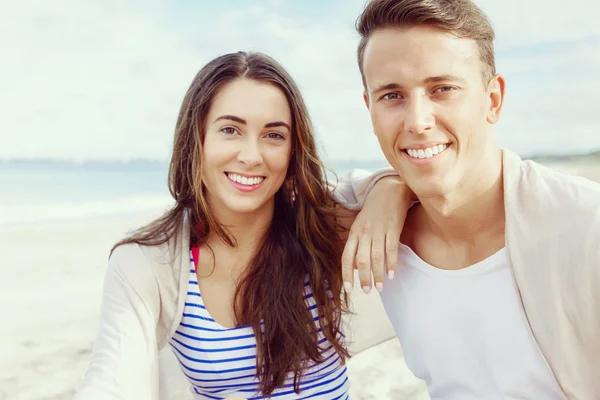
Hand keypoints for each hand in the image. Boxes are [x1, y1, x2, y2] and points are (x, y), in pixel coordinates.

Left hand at [341, 176, 413, 292]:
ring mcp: (379, 230)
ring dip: (377, 275)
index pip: (347, 256)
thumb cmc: (374, 211)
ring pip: (376, 257)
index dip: (347, 274)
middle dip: (364, 278)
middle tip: (367, 291)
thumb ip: (358, 244)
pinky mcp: (393, 228)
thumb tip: (355, 267)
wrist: (389, 190)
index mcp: (354, 232)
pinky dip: (391, 263)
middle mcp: (364, 232)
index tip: (349, 289)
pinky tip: (392, 274)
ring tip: (380, 287)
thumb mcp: (360, 225)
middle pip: (362, 260)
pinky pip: (391, 249)